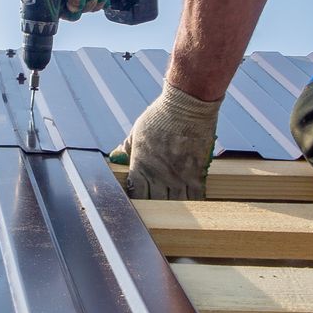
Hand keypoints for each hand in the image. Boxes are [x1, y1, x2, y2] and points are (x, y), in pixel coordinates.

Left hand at [111, 83, 221, 198]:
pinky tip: (191, 201)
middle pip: (155, 204)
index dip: (137, 200)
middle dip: (155, 206)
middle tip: (158, 205)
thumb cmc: (161, 115)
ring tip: (174, 205)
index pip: (135, 195)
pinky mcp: (197, 173)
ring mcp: (179, 176)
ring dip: (174, 207)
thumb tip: (114, 157)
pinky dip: (193, 202)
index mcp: (141, 165)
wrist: (188, 105)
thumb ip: (127, 147)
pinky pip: (196, 197)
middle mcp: (159, 174)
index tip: (139, 200)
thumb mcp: (138, 130)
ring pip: (176, 204)